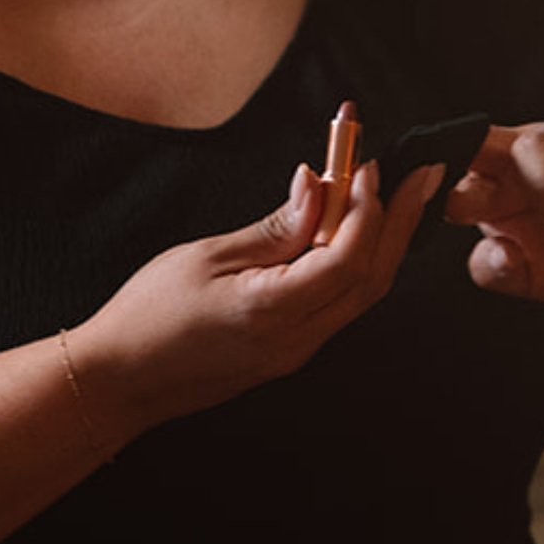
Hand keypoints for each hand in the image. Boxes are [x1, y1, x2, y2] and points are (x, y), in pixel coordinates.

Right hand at [75, 155, 444, 436]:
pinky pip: (338, 305)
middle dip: (401, 222)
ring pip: (361, 295)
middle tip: (423, 173)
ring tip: (397, 195)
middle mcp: (296, 340)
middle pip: (372, 279)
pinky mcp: (288, 353)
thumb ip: (275, 227)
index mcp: (273, 312)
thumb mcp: (208, 257)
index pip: (347, 257)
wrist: (120, 381)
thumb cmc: (149, 313)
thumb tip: (319, 184)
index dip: (367, 206)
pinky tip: (352, 231)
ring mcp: (295, 352)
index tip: (370, 162)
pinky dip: (355, 264)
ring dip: (384, 242)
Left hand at [446, 118, 543, 303]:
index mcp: (495, 187)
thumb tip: (491, 251)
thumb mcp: (538, 277)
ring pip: (536, 149)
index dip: (434, 189)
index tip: (429, 211)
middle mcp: (523, 156)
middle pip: (482, 144)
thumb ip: (502, 271)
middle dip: (467, 161)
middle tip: (467, 203)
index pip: (452, 177)